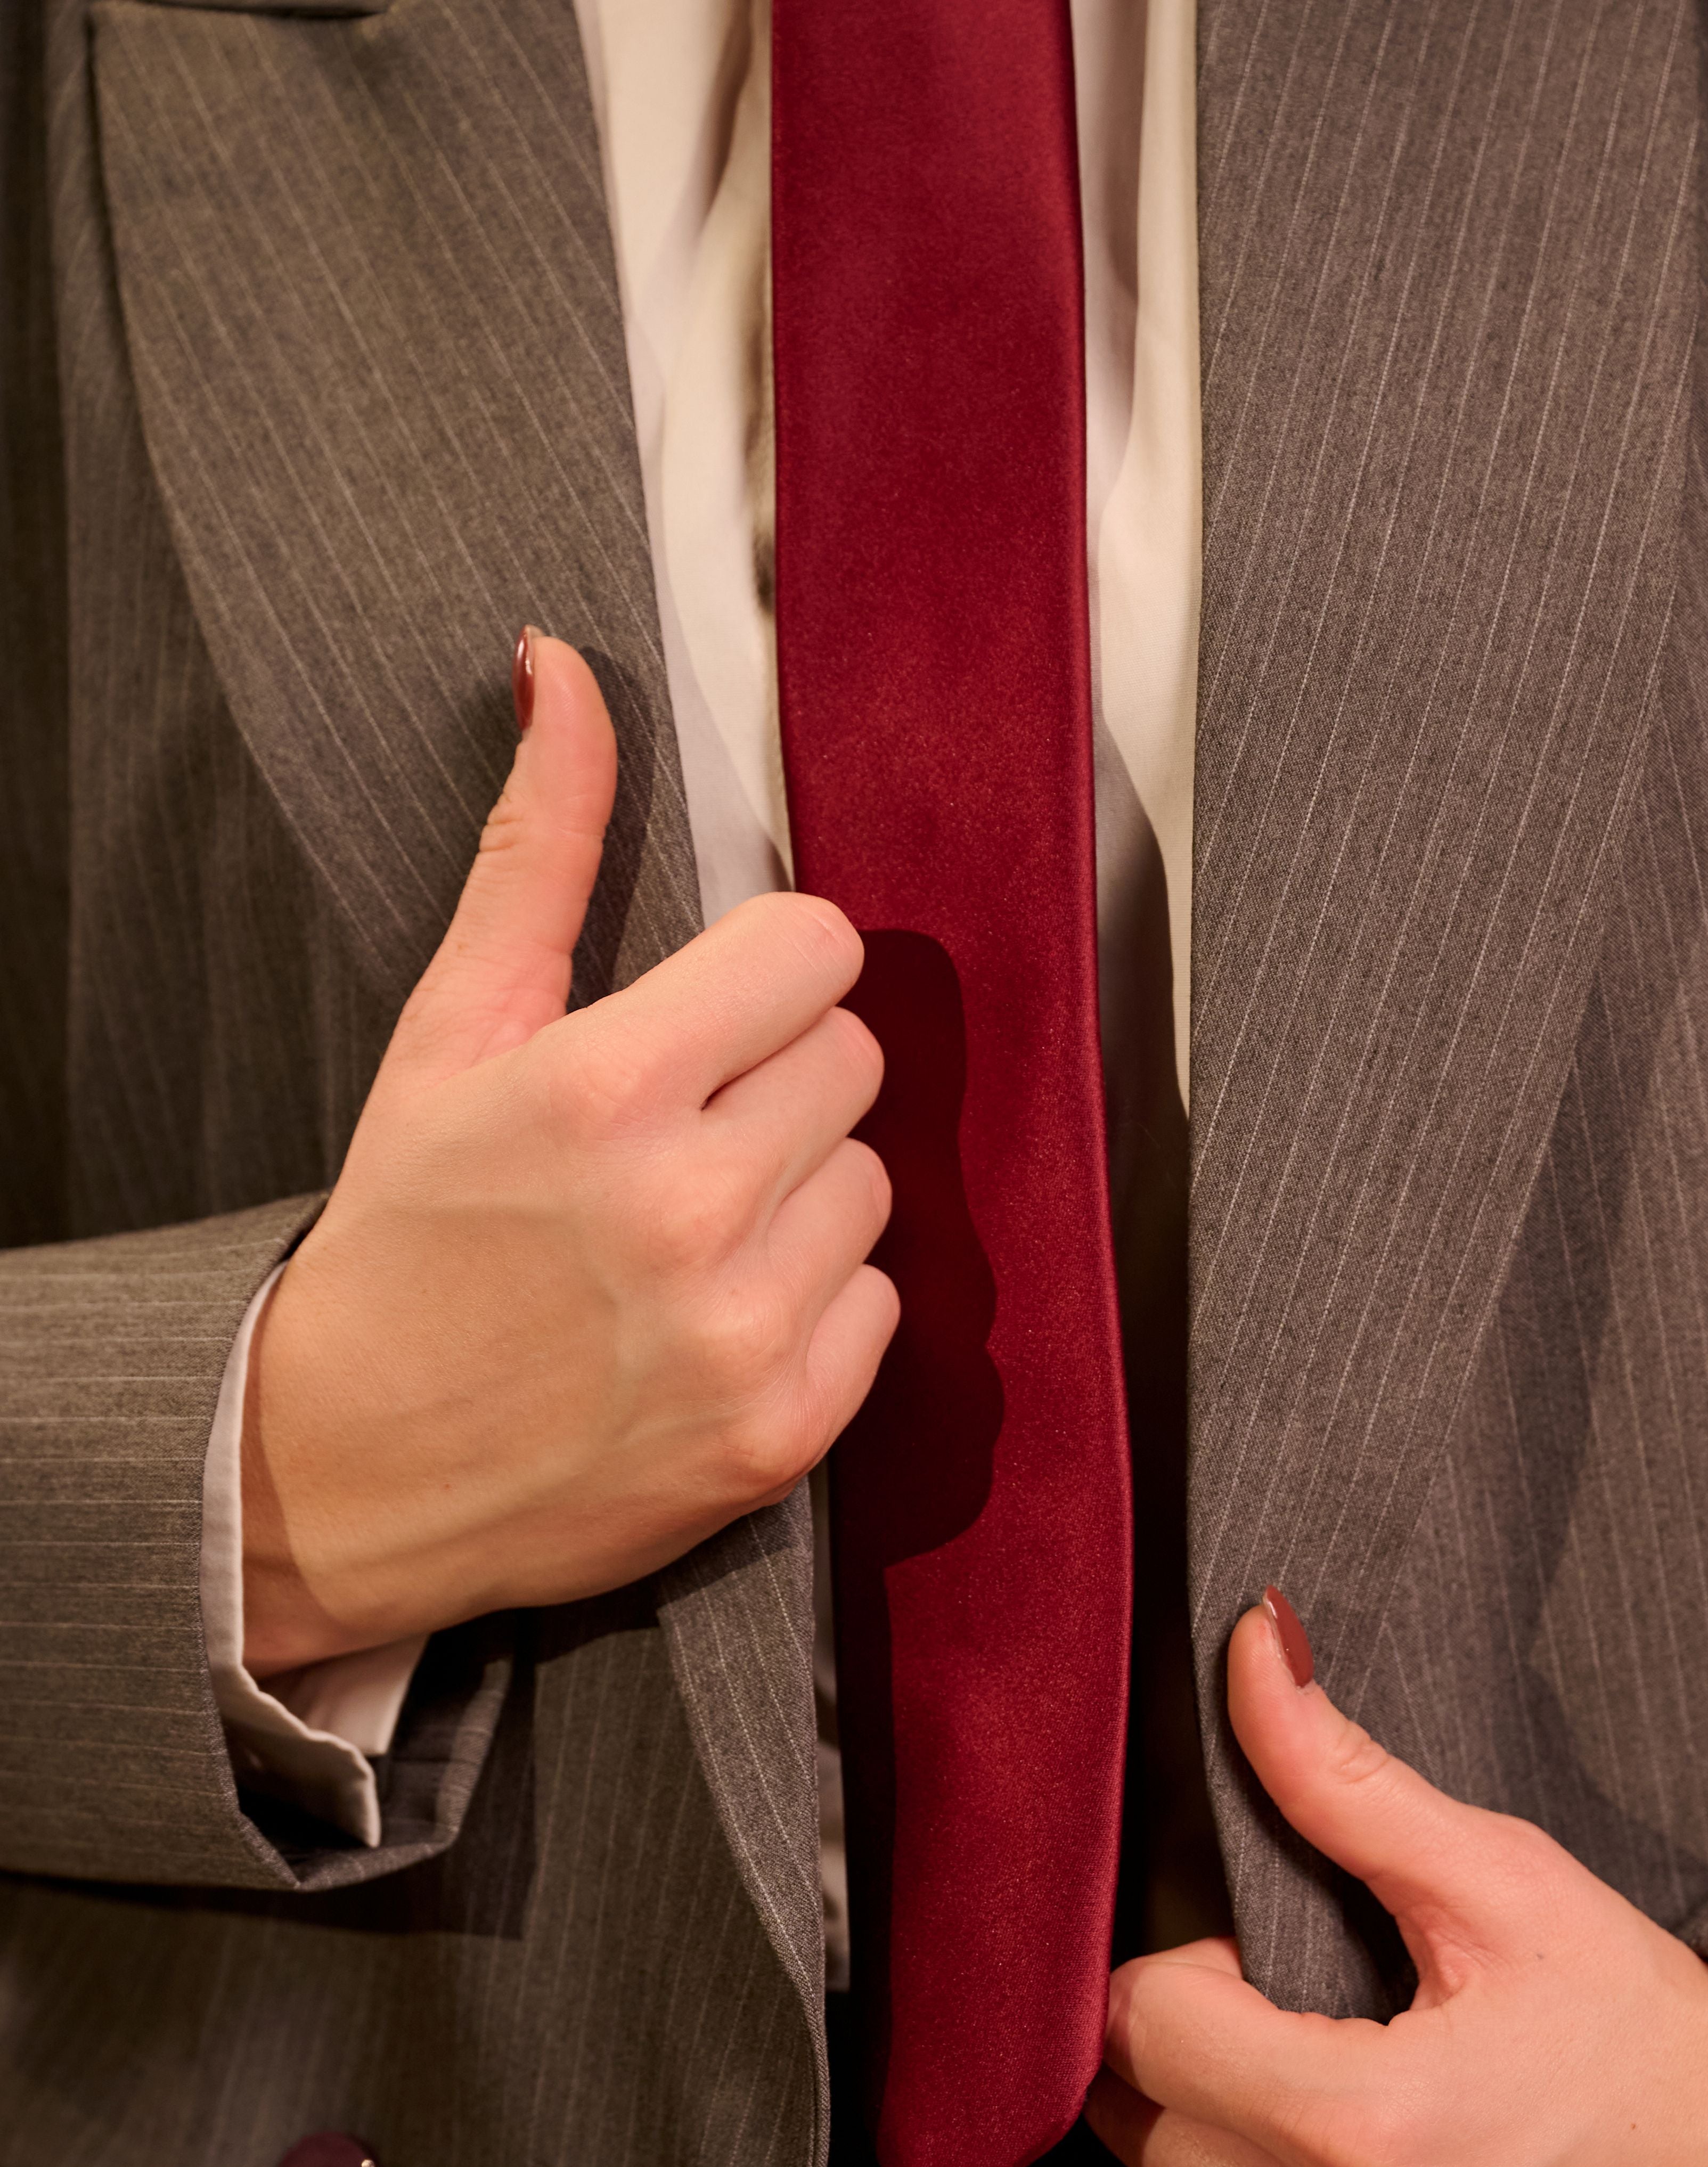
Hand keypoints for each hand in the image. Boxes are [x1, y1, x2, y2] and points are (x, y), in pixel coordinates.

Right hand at [241, 632, 896, 1670]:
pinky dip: (814, 1310)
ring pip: (872, 1184)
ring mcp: (741, 1329)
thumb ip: (538, 852)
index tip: (713, 1018)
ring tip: (689, 1236)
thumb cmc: (401, 1243)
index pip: (815, 950)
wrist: (344, 1469)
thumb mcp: (449, 1034)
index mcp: (608, 1089)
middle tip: (679, 1137)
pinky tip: (714, 1318)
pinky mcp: (779, 1433)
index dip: (765, 974)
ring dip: (799, 1197)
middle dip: (775, 1083)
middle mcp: (689, 1208)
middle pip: (851, 1061)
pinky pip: (880, 1308)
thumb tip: (566, 672)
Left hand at [1084, 1593, 1707, 2166]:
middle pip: (1136, 2134)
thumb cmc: (1651, 2029)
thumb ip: (1345, 1778)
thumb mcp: (1505, 1881)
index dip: (1185, 1971)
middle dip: (1181, 2060)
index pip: (1144, 2029)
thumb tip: (1251, 1645)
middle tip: (1271, 2027)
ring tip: (1262, 2124)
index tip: (1255, 1965)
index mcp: (1364, 2125)